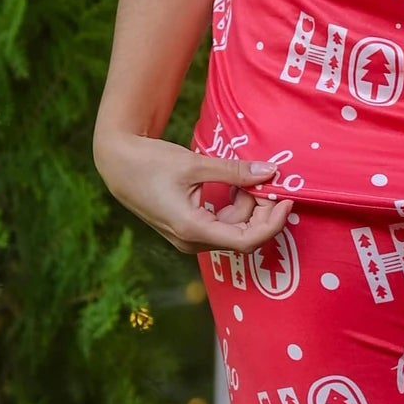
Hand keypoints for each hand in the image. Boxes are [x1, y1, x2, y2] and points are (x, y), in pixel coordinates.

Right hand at [94, 129, 292, 256]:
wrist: (117, 164)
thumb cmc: (150, 162)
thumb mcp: (195, 163)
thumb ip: (235, 171)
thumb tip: (270, 171)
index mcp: (192, 229)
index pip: (247, 240)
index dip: (272, 224)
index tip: (286, 199)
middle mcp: (191, 241)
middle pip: (243, 237)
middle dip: (262, 212)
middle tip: (269, 182)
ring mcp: (188, 238)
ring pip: (233, 230)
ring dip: (247, 206)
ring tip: (245, 177)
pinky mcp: (187, 229)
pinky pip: (221, 224)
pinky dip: (234, 207)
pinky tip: (234, 186)